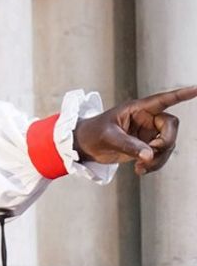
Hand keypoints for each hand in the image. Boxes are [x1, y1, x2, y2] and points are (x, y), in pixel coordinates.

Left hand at [74, 86, 196, 174]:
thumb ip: (129, 145)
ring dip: (159, 159)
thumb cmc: (93, 133)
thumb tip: (150, 155)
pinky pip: (160, 155)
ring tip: (140, 168)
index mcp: (137, 108)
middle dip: (164, 143)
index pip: (163, 100)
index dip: (181, 95)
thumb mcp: (108, 137)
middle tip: (149, 155)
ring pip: (168, 144)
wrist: (84, 146)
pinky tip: (139, 170)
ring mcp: (148, 133)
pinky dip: (154, 164)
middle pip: (170, 127)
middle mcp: (146, 118)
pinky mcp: (146, 146)